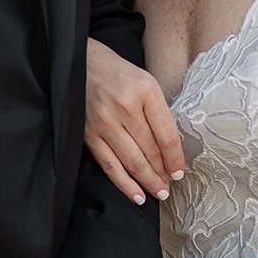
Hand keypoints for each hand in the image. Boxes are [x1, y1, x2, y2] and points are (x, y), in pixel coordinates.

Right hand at [85, 39, 184, 202]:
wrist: (78, 61)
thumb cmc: (115, 71)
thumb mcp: (145, 81)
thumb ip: (157, 111)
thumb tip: (168, 149)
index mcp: (145, 90)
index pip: (167, 134)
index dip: (175, 158)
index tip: (179, 172)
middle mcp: (125, 106)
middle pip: (150, 150)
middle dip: (162, 173)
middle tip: (169, 187)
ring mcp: (105, 121)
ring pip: (132, 161)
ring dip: (148, 182)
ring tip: (158, 193)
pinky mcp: (88, 134)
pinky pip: (110, 165)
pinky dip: (124, 184)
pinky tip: (136, 195)